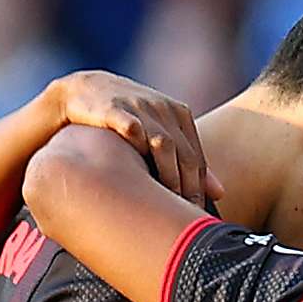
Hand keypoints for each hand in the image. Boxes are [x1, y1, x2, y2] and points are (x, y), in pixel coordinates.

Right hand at [51, 71, 217, 204]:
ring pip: (164, 145)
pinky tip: (138, 173)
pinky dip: (140, 149)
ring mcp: (139, 106)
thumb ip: (188, 159)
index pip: (196, 157)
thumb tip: (220, 194)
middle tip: (187, 212)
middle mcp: (163, 108)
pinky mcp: (113, 108)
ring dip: (169, 175)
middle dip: (188, 186)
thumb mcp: (160, 133)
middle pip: (185, 154)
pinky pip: (132, 130)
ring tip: (169, 199)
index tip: (198, 211)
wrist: (82, 90)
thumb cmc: (127, 118)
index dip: (200, 187)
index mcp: (179, 113)